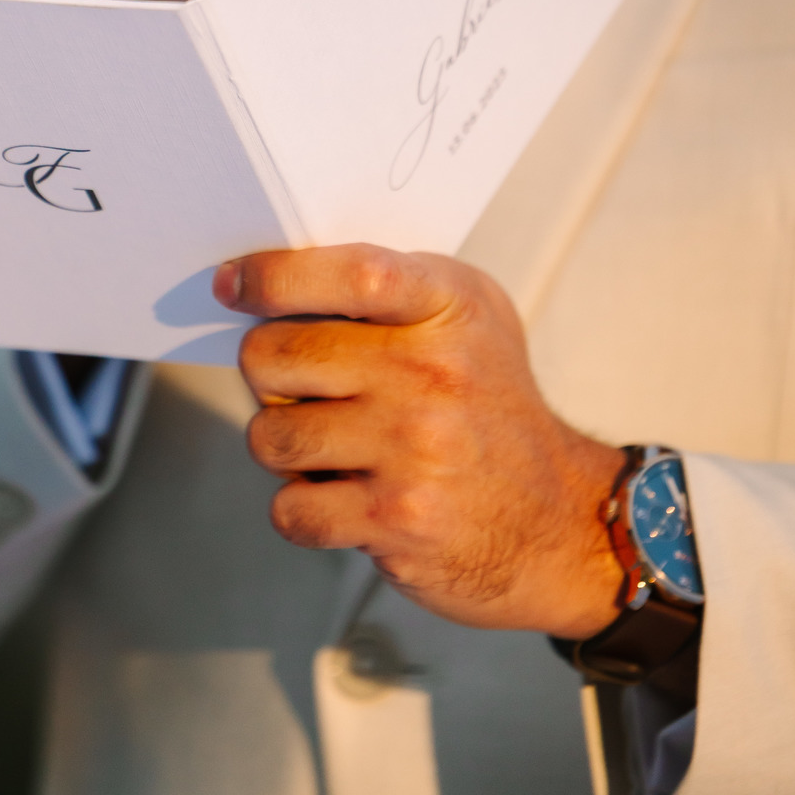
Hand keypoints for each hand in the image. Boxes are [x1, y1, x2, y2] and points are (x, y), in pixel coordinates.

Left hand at [213, 244, 626, 638]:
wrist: (561, 521)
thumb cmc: (491, 409)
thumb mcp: (467, 319)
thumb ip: (390, 288)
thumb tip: (274, 279)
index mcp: (447, 307)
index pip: (348, 273)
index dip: (274, 275)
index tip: (233, 285)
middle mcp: (431, 372)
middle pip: (276, 354)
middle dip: (271, 375)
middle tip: (305, 389)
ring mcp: (413, 448)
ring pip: (270, 434)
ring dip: (284, 446)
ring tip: (331, 446)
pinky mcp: (396, 519)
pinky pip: (290, 507)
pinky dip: (303, 508)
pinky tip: (344, 497)